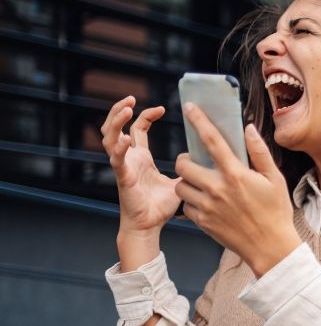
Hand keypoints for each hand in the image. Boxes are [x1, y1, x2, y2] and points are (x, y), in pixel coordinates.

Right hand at [100, 96, 180, 234]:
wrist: (150, 226)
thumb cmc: (161, 207)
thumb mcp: (179, 182)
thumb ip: (188, 170)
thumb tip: (207, 161)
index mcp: (141, 157)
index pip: (137, 129)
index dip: (145, 115)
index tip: (160, 108)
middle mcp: (129, 158)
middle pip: (116, 127)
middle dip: (119, 111)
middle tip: (129, 98)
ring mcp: (123, 166)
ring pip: (109, 138)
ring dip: (115, 122)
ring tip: (125, 109)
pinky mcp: (123, 177)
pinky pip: (116, 159)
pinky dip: (119, 147)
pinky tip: (125, 138)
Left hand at [175, 103, 300, 276]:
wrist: (270, 248)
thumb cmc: (276, 213)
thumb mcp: (275, 179)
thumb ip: (259, 152)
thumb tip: (248, 129)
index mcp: (236, 174)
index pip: (211, 140)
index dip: (199, 120)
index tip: (190, 107)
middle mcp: (217, 189)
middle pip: (183, 164)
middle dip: (186, 160)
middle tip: (196, 162)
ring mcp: (207, 207)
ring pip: (181, 185)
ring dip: (187, 181)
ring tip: (200, 183)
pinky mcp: (202, 222)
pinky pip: (186, 206)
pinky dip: (192, 202)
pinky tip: (206, 202)